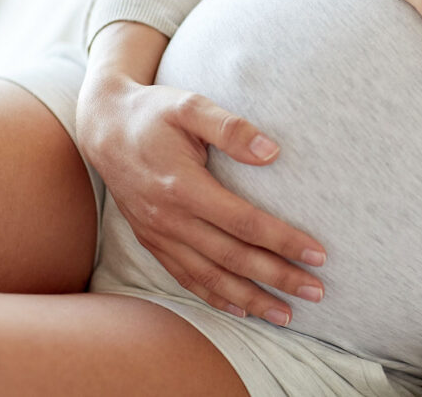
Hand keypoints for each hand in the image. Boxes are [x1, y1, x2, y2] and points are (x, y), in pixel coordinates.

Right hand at [76, 74, 326, 325]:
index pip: (245, 223)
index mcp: (184, 186)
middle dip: (278, 278)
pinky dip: (215, 297)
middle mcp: (170, 219)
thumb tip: (271, 152)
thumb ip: (230, 127)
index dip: (283, 241)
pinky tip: (242, 310)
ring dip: (251, 299)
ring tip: (287, 315)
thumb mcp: (190, 106)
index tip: (318, 254)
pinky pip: (187, 278)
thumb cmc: (153, 113)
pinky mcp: (152, 242)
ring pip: (211, 277)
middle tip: (316, 292)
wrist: (104, 127)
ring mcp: (159, 235)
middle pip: (233, 258)